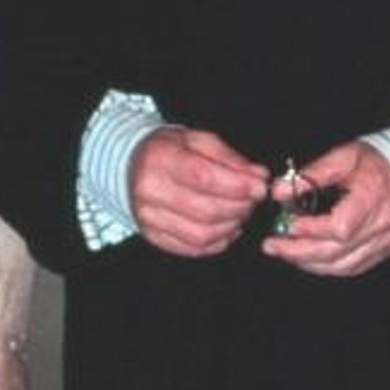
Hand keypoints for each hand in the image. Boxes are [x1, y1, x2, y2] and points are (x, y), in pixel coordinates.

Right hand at [130, 127, 268, 257]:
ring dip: (231, 227)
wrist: (131, 166)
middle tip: (252, 199)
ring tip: (239, 213)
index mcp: (161, 159)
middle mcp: (150, 190)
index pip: (203, 177)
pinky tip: (225, 227)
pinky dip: (217, 242)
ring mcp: (149, 217)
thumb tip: (258, 176)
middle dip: (240, 208)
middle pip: (206, 210)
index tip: (258, 187)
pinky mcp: (153, 236)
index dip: (237, 186)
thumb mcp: (198, 141)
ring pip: (202, 235)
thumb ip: (230, 159)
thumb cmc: (168, 151)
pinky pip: (193, 249)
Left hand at [262, 141, 389, 277]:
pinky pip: (353, 268)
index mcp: (373, 199)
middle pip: (336, 251)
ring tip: (285, 253)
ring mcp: (385, 242)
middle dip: (298, 252)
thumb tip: (279, 191)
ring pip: (342, 265)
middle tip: (272, 246)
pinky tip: (309, 260)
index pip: (339, 227)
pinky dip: (328, 268)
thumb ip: (311, 175)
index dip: (310, 230)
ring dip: (309, 263)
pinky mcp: (384, 250)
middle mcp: (382, 226)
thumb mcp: (344, 157)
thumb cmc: (377, 162)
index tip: (288, 225)